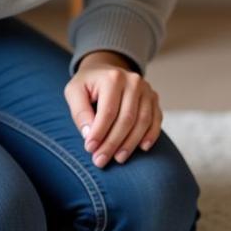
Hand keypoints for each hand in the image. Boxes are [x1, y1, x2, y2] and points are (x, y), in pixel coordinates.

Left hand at [64, 50, 161, 167]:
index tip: (90, 149)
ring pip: (143, 121)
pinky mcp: (154, 97)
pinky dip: (151, 135)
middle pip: (126, 119)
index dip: (99, 133)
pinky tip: (142, 148)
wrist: (106, 69)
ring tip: (118, 158)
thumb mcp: (74, 92)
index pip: (108, 111)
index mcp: (113, 78)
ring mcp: (146, 89)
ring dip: (130, 143)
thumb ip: (79, 112)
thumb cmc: (88, 84)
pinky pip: (156, 119)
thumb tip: (89, 134)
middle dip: (113, 143)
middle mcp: (133, 81)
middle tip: (100, 160)